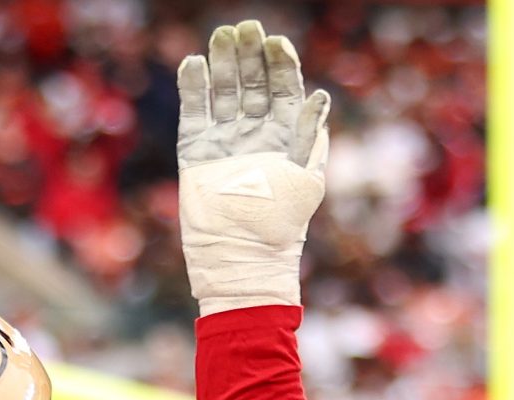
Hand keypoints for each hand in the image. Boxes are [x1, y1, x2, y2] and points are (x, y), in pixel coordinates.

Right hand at [176, 20, 330, 315]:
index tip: (276, 42)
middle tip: (245, 28)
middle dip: (249, 55)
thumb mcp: (306, 178)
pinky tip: (194, 64)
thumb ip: (309, 136)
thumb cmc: (282, 223)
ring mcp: (225, 141)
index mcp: (285, 135)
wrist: (241, 256)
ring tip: (220, 37)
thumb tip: (319, 95)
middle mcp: (255, 133)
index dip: (281, 63)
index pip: (284, 88)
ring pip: (223, 92)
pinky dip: (193, 88)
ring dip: (222, 63)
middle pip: (252, 83)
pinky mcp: (196, 152)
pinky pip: (194, 113)